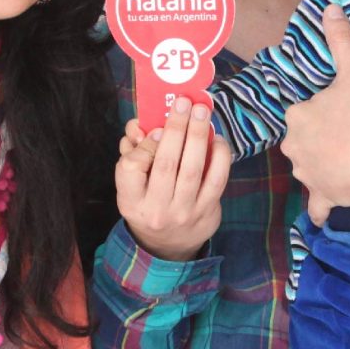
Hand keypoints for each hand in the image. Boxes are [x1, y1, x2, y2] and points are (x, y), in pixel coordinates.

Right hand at [115, 99, 230, 261]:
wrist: (167, 246)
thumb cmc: (147, 203)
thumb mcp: (130, 185)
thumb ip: (133, 153)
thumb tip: (144, 124)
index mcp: (131, 200)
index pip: (131, 168)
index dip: (144, 145)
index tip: (154, 129)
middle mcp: (157, 209)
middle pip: (167, 164)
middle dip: (176, 128)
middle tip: (184, 102)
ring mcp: (185, 213)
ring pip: (193, 169)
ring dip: (199, 135)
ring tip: (202, 111)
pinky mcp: (208, 212)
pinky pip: (217, 179)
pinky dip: (219, 155)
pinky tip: (217, 138)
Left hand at [281, 3, 349, 224]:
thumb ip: (341, 41)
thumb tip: (330, 7)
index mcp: (295, 117)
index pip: (304, 110)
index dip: (323, 108)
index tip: (343, 110)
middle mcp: (292, 147)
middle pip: (304, 137)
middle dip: (321, 136)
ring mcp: (306, 174)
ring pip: (310, 166)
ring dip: (324, 163)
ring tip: (349, 158)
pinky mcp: (322, 196)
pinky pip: (317, 204)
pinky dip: (321, 204)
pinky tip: (329, 202)